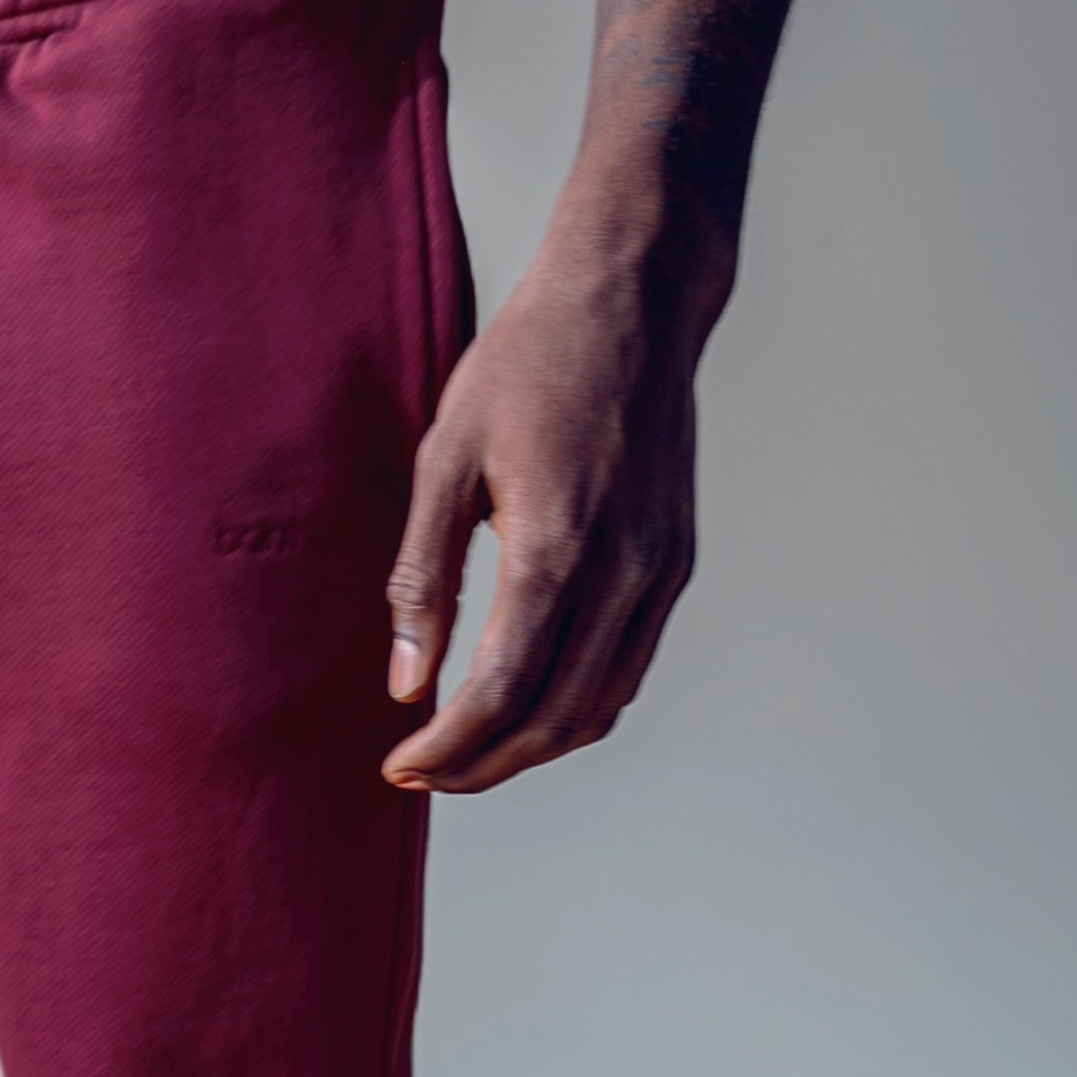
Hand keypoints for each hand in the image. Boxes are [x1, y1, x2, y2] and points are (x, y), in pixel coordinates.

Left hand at [382, 220, 715, 791]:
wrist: (631, 303)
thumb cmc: (527, 366)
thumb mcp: (444, 458)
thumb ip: (422, 577)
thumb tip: (406, 684)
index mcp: (556, 545)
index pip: (501, 691)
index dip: (448, 746)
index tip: (401, 766)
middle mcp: (622, 572)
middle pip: (553, 719)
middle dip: (482, 765)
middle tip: (424, 774)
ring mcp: (660, 572)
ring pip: (597, 707)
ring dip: (530, 749)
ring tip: (466, 752)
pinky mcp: (675, 565)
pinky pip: (626, 668)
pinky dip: (573, 709)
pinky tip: (523, 706)